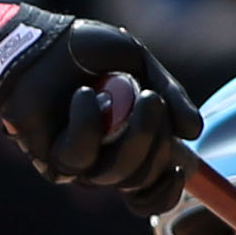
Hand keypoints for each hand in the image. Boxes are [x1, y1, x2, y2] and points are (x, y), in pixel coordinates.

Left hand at [0, 8, 202, 211]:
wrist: (41, 41)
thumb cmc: (86, 52)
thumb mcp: (140, 63)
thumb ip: (170, 95)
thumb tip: (193, 133)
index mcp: (129, 146)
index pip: (150, 192)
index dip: (168, 189)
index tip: (181, 165)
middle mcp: (104, 160)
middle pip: (141, 179)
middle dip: (155, 141)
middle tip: (151, 99)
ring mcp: (78, 163)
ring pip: (113, 174)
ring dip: (133, 135)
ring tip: (132, 94)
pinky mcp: (50, 157)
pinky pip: (79, 156)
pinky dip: (87, 122)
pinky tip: (84, 95)